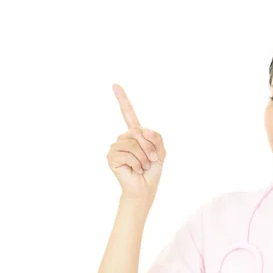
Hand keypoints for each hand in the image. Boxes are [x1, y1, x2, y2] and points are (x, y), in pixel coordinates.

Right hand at [107, 84, 165, 200]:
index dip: (122, 99)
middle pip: (138, 132)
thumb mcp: (160, 152)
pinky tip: (135, 169)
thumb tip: (143, 130)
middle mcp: (123, 138)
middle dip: (149, 147)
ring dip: (143, 158)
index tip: (115, 85)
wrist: (145, 188)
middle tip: (151, 160)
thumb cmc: (152, 170)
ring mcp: (116, 146)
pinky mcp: (111, 157)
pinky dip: (136, 164)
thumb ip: (156, 138)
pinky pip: (128, 154)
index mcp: (135, 134)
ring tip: (142, 166)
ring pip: (133, 144)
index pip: (128, 114)